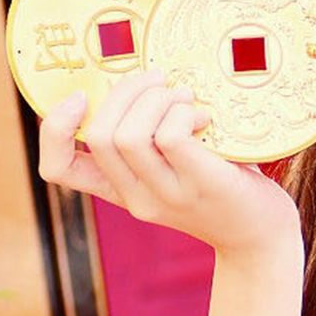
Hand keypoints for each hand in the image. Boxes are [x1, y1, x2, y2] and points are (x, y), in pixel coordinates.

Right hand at [36, 67, 299, 260]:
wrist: (262, 239)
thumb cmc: (221, 186)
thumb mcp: (175, 166)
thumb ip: (151, 136)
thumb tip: (143, 76)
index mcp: (120, 190)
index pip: (57, 168)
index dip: (53, 128)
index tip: (80, 96)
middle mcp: (136, 197)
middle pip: (99, 135)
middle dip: (126, 91)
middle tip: (159, 80)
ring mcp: (166, 196)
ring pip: (129, 135)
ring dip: (157, 99)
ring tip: (186, 98)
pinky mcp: (200, 186)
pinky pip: (170, 137)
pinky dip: (183, 113)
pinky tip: (204, 117)